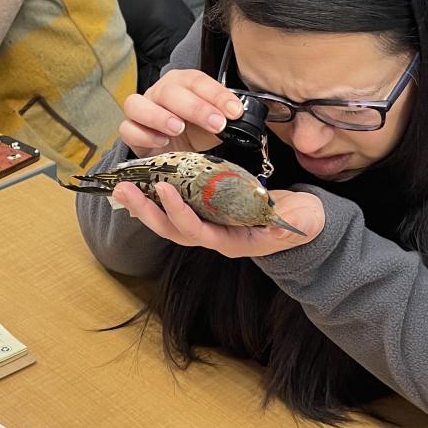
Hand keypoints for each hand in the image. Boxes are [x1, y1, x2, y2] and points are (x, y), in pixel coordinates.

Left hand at [113, 181, 323, 257]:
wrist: (303, 222)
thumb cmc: (300, 221)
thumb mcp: (299, 221)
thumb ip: (288, 224)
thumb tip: (275, 225)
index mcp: (231, 242)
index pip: (196, 231)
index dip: (179, 212)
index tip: (165, 188)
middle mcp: (213, 237)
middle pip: (171, 229)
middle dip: (147, 211)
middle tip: (124, 189)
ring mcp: (208, 226)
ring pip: (168, 221)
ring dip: (145, 205)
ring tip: (123, 187)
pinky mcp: (206, 213)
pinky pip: (175, 210)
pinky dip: (156, 200)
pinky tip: (141, 185)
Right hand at [120, 68, 245, 157]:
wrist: (176, 154)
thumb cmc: (195, 133)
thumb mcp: (215, 124)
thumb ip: (226, 118)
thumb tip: (242, 118)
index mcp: (182, 84)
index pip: (197, 80)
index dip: (216, 94)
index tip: (234, 112)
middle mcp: (159, 93)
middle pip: (169, 90)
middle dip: (195, 107)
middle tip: (215, 124)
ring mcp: (141, 110)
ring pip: (137, 104)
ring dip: (159, 116)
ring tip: (178, 128)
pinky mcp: (130, 131)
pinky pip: (127, 128)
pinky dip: (143, 135)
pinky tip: (162, 142)